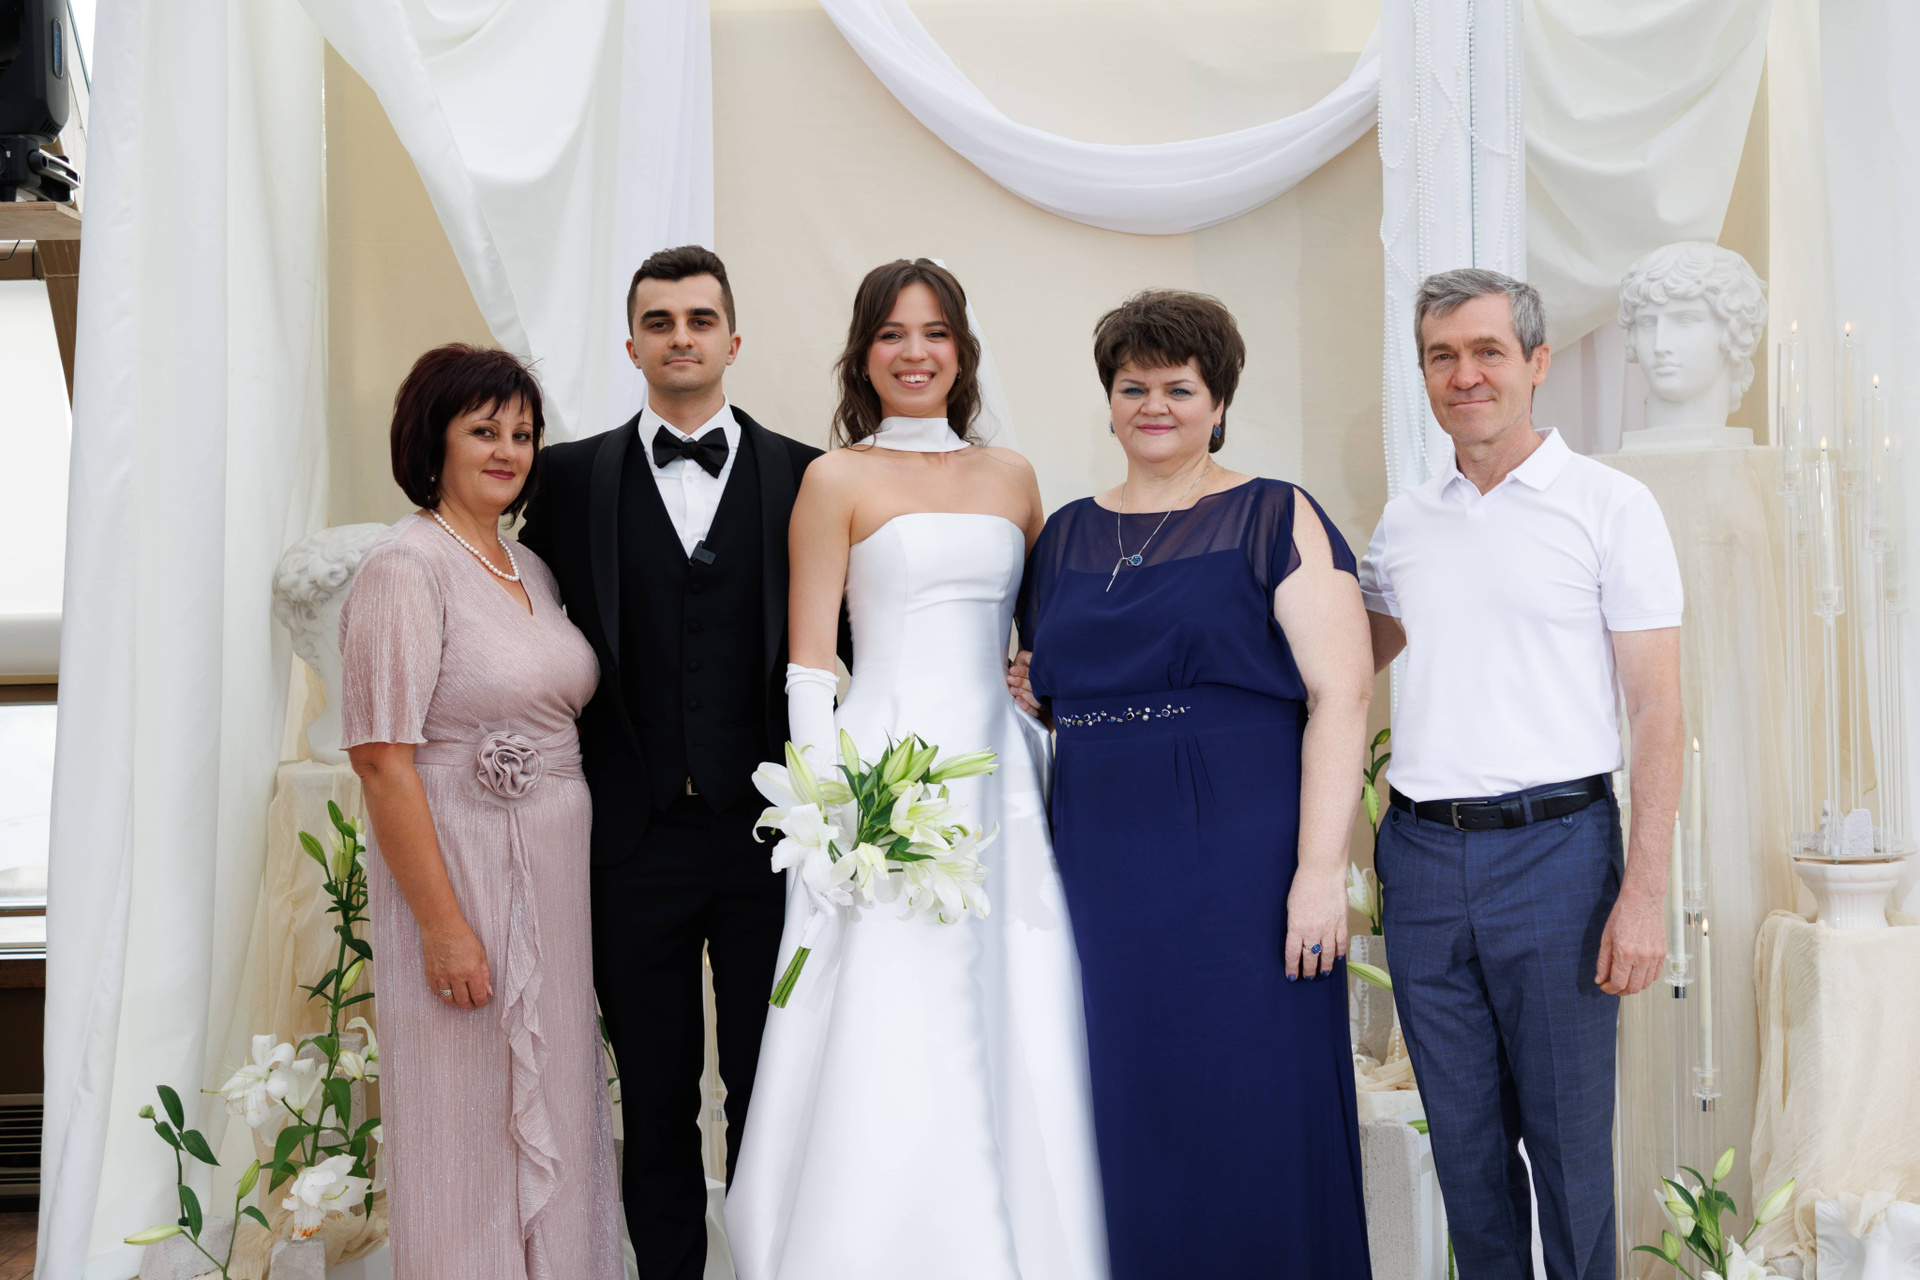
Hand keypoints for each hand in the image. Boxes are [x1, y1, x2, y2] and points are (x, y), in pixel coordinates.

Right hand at [422, 920, 491, 1009]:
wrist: (441, 927)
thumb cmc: (463, 937)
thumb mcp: (481, 953)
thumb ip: (485, 974)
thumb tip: (488, 992)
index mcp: (472, 971)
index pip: (479, 996)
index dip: (482, 1002)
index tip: (483, 1001)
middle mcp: (456, 976)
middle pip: (463, 1001)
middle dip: (470, 1005)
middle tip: (472, 1004)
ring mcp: (442, 976)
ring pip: (449, 999)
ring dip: (456, 1003)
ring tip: (461, 1001)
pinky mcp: (430, 974)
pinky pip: (436, 992)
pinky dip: (443, 995)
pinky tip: (448, 993)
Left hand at [1006, 650, 1040, 715]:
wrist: (1015, 674)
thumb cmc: (1021, 666)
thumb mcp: (1024, 658)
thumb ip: (1028, 657)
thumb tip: (1032, 660)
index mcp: (1043, 676)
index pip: (1037, 676)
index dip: (1024, 673)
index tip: (1012, 670)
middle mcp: (1044, 688)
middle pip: (1037, 689)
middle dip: (1021, 683)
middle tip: (1009, 678)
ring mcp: (1041, 699)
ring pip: (1036, 702)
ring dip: (1023, 694)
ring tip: (1012, 689)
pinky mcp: (1035, 709)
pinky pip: (1034, 712)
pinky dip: (1026, 706)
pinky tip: (1017, 699)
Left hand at [1284, 866, 1348, 980]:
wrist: (1322, 873)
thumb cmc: (1303, 886)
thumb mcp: (1291, 907)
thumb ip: (1294, 924)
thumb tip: (1297, 938)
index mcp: (1296, 927)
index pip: (1293, 954)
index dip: (1292, 967)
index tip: (1292, 976)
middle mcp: (1312, 931)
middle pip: (1310, 957)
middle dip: (1309, 970)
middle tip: (1308, 977)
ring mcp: (1328, 928)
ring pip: (1327, 954)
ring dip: (1325, 966)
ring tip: (1323, 973)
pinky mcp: (1341, 922)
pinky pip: (1341, 943)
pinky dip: (1339, 952)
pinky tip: (1338, 958)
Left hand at [1595, 887, 1666, 994]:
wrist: (1643, 900)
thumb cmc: (1622, 915)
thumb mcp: (1606, 938)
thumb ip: (1602, 962)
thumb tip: (1600, 980)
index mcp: (1626, 953)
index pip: (1618, 983)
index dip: (1609, 989)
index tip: (1604, 986)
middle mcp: (1643, 957)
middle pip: (1633, 988)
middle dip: (1620, 991)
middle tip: (1612, 986)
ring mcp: (1655, 956)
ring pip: (1645, 984)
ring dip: (1633, 987)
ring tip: (1623, 980)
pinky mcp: (1663, 954)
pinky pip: (1655, 975)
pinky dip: (1645, 979)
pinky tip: (1636, 974)